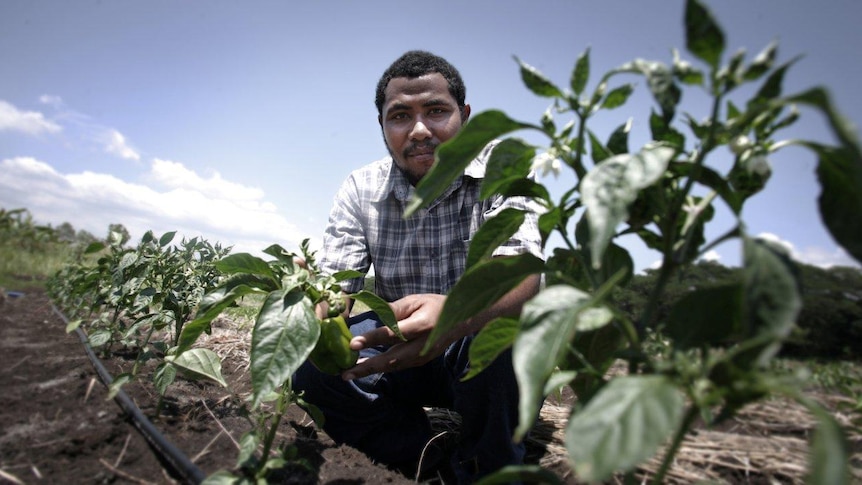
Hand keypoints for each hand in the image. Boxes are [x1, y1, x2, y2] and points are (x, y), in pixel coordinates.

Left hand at [342, 294, 457, 379]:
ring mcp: (422, 357)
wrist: (460, 322)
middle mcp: (422, 345)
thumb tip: (374, 314)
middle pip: (391, 359)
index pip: (393, 334)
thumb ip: (395, 309)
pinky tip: (366, 367)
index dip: (372, 339)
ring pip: (393, 366)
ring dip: (371, 370)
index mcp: (422, 326)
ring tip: (350, 373)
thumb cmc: (435, 306)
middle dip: (367, 367)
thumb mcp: (415, 300)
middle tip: (345, 373)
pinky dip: (381, 368)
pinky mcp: (420, 362)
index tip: (353, 344)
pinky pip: (398, 366)